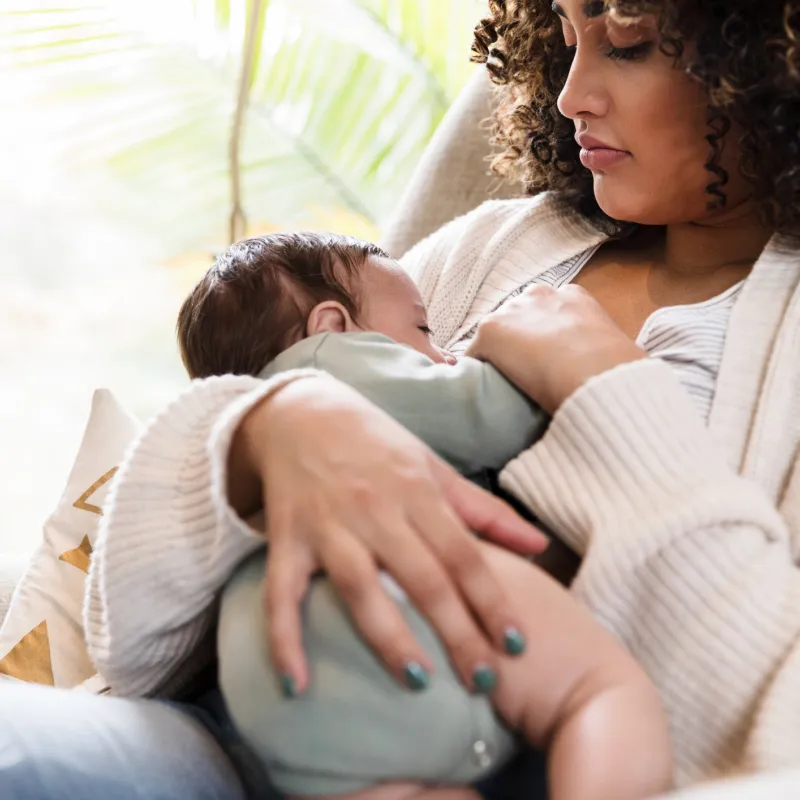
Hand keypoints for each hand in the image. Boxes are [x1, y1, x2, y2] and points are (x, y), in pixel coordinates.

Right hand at [228, 376, 547, 694]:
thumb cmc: (375, 443)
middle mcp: (375, 510)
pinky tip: (295, 685)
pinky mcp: (285, 539)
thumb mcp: (433, 467)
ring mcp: (328, 525)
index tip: (517, 643)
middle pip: (422, 577)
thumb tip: (539, 545)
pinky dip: (284, 638)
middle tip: (483, 682)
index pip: (463, 553)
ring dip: (388, 638)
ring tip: (419, 683)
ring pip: (360, 588)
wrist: (300, 412)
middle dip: (456, 632)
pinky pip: (282, 593)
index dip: (493, 600)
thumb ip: (484, 511)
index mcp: (417, 491)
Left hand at [466, 284, 646, 412]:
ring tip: (505, 387)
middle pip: (516, 319)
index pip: (546, 313)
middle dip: (517, 343)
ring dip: (497, 357)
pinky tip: (483, 393)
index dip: (544, 339)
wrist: (598, 375)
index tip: (547, 361)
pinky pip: (472, 356)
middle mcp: (540, 294)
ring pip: (494, 337)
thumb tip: (603, 373)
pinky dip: (474, 373)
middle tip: (525, 375)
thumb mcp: (615, 351)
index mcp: (574, 296)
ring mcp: (512, 311)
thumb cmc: (617, 371)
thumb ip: (599, 350)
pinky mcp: (490, 330)